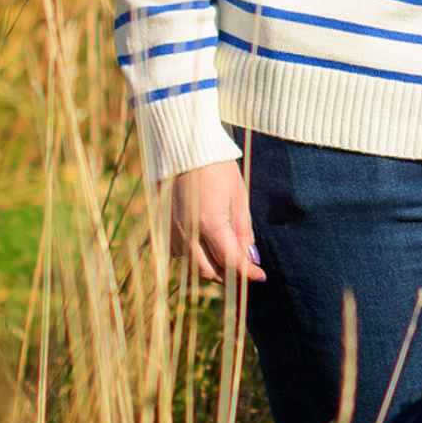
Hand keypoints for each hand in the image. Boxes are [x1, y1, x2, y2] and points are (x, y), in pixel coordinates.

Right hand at [163, 158, 262, 284]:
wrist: (184, 146)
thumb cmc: (216, 167)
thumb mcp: (238, 196)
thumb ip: (243, 230)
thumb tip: (250, 256)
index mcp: (209, 223)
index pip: (230, 261)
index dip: (247, 273)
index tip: (260, 276)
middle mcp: (187, 231)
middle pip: (208, 271)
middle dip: (228, 275)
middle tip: (244, 270)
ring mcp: (171, 230)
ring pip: (191, 265)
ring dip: (210, 267)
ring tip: (226, 258)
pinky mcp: (161, 225)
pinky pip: (177, 252)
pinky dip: (193, 255)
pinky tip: (204, 245)